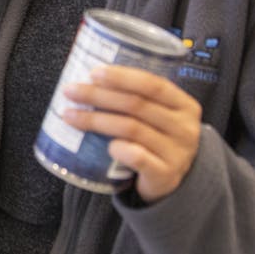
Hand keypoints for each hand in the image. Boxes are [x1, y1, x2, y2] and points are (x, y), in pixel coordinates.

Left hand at [61, 65, 201, 203]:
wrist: (170, 181)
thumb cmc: (156, 140)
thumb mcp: (157, 116)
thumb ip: (137, 99)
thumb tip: (90, 79)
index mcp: (185, 106)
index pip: (153, 84)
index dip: (122, 77)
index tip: (93, 73)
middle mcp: (185, 128)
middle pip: (136, 105)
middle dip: (98, 96)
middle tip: (70, 91)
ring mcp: (177, 153)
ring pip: (131, 129)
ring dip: (96, 120)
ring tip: (69, 115)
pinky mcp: (165, 175)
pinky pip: (137, 158)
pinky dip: (118, 149)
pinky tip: (105, 146)